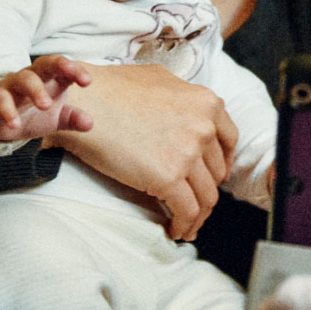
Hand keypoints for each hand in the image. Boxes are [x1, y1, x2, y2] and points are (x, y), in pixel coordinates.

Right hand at [0, 55, 91, 140]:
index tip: (87, 82)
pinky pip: (1, 100)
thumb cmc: (34, 113)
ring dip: (35, 90)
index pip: (65, 68)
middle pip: (45, 63)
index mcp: (51, 78)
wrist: (2, 123)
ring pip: (24, 78)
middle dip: (59, 65)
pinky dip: (8, 111)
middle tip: (70, 75)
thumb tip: (89, 124)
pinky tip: (15, 125)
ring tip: (45, 106)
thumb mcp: (56, 118)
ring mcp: (13, 85)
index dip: (76, 70)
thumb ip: (72, 118)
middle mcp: (33, 76)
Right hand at [42, 62, 238, 240]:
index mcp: (206, 103)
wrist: (82, 104)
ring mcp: (189, 153)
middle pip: (216, 171)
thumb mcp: (159, 79)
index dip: (223, 162)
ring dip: (199, 215)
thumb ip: (182, 97)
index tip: (216, 175)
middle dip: (206, 189)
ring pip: (206, 196)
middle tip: (194, 201)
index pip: (228, 140)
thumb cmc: (111, 89)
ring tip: (187, 225)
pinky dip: (185, 225)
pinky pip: (187, 210)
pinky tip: (176, 230)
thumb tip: (187, 112)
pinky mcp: (168, 177)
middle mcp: (204, 127)